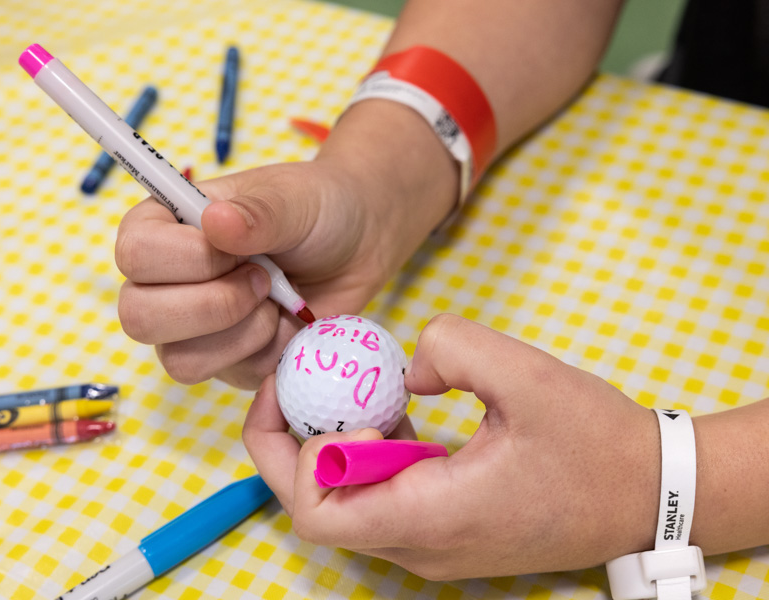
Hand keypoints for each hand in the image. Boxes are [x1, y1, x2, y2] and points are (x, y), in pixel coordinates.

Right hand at [115, 102, 457, 389]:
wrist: (359, 246)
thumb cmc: (318, 210)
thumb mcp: (294, 200)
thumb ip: (257, 211)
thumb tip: (215, 220)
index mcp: (165, 227)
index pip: (135, 255)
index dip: (189, 260)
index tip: (239, 246)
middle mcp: (166, 281)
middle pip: (139, 318)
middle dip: (214, 305)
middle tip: (263, 279)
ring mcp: (193, 329)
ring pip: (180, 360)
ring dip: (243, 332)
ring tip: (277, 299)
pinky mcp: (228, 362)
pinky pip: (230, 377)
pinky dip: (268, 352)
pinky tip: (288, 322)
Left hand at [243, 314, 661, 578]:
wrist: (650, 492)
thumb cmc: (596, 444)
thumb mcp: (528, 375)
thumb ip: (452, 348)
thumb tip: (405, 366)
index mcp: (431, 516)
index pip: (317, 512)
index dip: (292, 453)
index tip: (313, 394)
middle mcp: (423, 544)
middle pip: (320, 510)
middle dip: (294, 443)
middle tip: (299, 382)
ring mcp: (434, 544)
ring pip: (349, 505)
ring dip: (334, 447)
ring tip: (348, 389)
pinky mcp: (448, 531)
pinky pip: (383, 500)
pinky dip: (371, 456)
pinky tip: (394, 413)